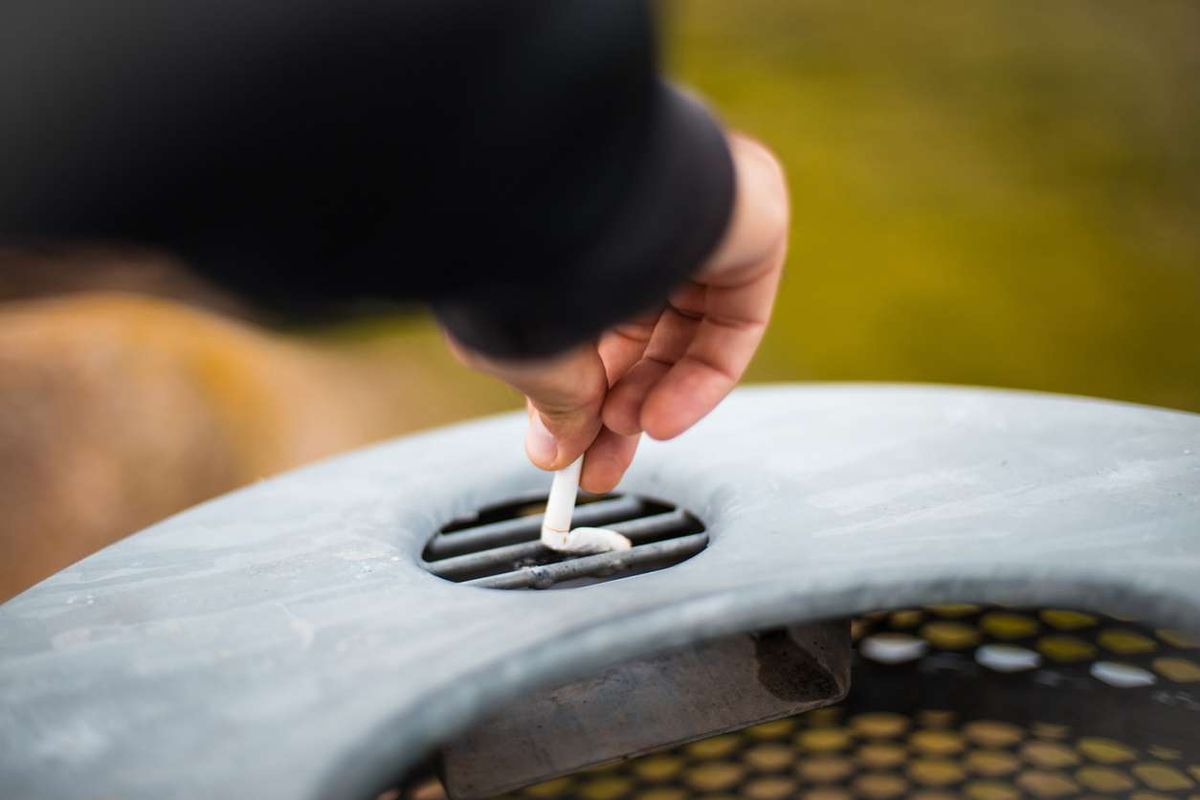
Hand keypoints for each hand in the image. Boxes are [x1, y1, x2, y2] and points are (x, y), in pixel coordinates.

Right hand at [447, 133, 788, 491]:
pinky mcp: (746, 229)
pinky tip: (660, 419)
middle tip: (596, 470)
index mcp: (570, 242)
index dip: (574, 397)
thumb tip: (555, 453)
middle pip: (637, 339)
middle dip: (613, 411)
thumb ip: (552, 403)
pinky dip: (702, 379)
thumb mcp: (528, 351)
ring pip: (684, 336)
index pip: (583, 328)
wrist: (575, 187)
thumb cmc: (530, 257)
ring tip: (619, 432)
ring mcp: (692, 226)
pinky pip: (733, 322)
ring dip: (650, 396)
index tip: (562, 455)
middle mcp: (631, 229)